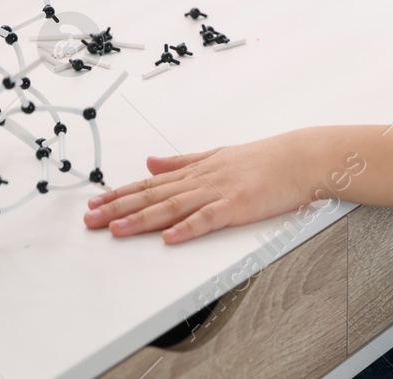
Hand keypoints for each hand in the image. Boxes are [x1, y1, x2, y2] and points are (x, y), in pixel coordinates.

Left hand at [84, 131, 320, 244]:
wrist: (301, 156)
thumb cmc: (265, 159)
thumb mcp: (217, 155)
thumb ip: (182, 161)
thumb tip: (151, 163)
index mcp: (196, 170)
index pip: (150, 184)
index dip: (120, 194)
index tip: (95, 204)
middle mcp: (202, 180)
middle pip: (153, 195)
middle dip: (119, 208)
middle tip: (91, 220)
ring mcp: (219, 192)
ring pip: (173, 207)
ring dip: (142, 219)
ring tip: (116, 230)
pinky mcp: (238, 206)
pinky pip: (209, 219)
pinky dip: (188, 228)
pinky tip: (169, 237)